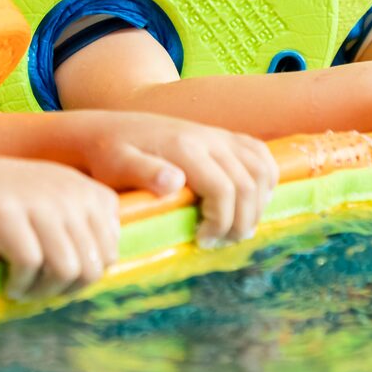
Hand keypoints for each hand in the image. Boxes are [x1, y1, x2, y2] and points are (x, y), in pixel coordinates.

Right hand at [0, 154, 119, 301]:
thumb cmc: (3, 201)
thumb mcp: (52, 199)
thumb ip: (84, 224)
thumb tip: (107, 265)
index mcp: (84, 188)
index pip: (111, 251)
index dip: (86, 273)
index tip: (59, 275)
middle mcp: (67, 191)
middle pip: (92, 266)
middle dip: (66, 289)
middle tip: (40, 290)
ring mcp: (37, 201)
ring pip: (67, 270)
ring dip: (44, 292)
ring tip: (25, 291)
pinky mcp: (6, 213)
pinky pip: (30, 266)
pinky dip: (20, 285)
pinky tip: (9, 284)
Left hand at [63, 111, 278, 245]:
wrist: (107, 129)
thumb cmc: (108, 153)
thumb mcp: (116, 164)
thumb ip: (144, 172)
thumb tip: (174, 183)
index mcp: (184, 147)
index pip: (224, 190)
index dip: (222, 223)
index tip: (202, 241)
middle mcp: (207, 138)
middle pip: (248, 185)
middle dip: (241, 221)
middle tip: (219, 242)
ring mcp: (217, 135)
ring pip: (261, 170)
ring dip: (257, 204)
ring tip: (235, 227)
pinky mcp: (221, 136)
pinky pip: (259, 154)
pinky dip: (265, 179)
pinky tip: (249, 201)